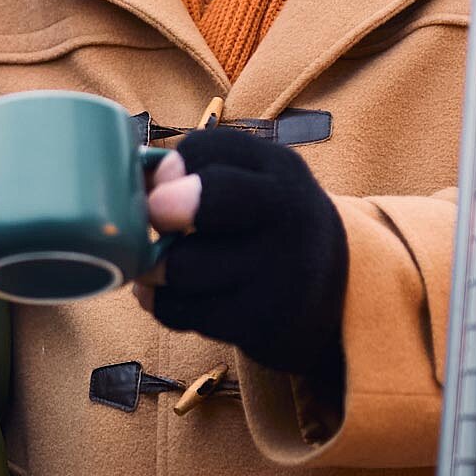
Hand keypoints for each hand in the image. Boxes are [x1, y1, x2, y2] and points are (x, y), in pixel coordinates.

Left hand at [134, 129, 348, 382]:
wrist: (332, 297)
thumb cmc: (265, 226)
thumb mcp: (249, 182)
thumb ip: (196, 170)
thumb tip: (143, 182)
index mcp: (281, 171)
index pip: (210, 151)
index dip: (169, 169)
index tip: (159, 187)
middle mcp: (291, 217)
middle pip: (207, 200)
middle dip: (162, 209)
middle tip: (155, 223)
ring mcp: (281, 274)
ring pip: (181, 267)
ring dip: (153, 268)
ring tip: (157, 266)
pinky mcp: (264, 323)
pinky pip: (180, 311)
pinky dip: (162, 303)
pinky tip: (173, 296)